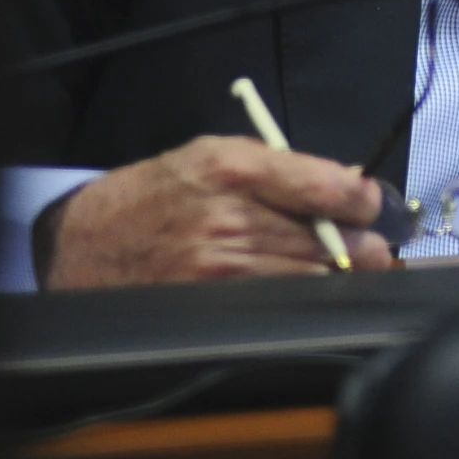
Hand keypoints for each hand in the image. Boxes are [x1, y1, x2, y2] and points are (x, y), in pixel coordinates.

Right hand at [43, 136, 392, 287]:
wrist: (84, 242)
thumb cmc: (157, 192)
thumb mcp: (214, 153)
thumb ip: (282, 167)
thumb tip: (349, 186)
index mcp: (236, 168)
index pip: (329, 188)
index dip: (366, 200)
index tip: (374, 205)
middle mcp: (230, 218)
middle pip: (332, 240)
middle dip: (364, 244)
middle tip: (374, 244)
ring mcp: (221, 267)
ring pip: (313, 277)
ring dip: (339, 274)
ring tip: (343, 266)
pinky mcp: (212, 305)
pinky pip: (281, 304)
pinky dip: (303, 297)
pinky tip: (304, 287)